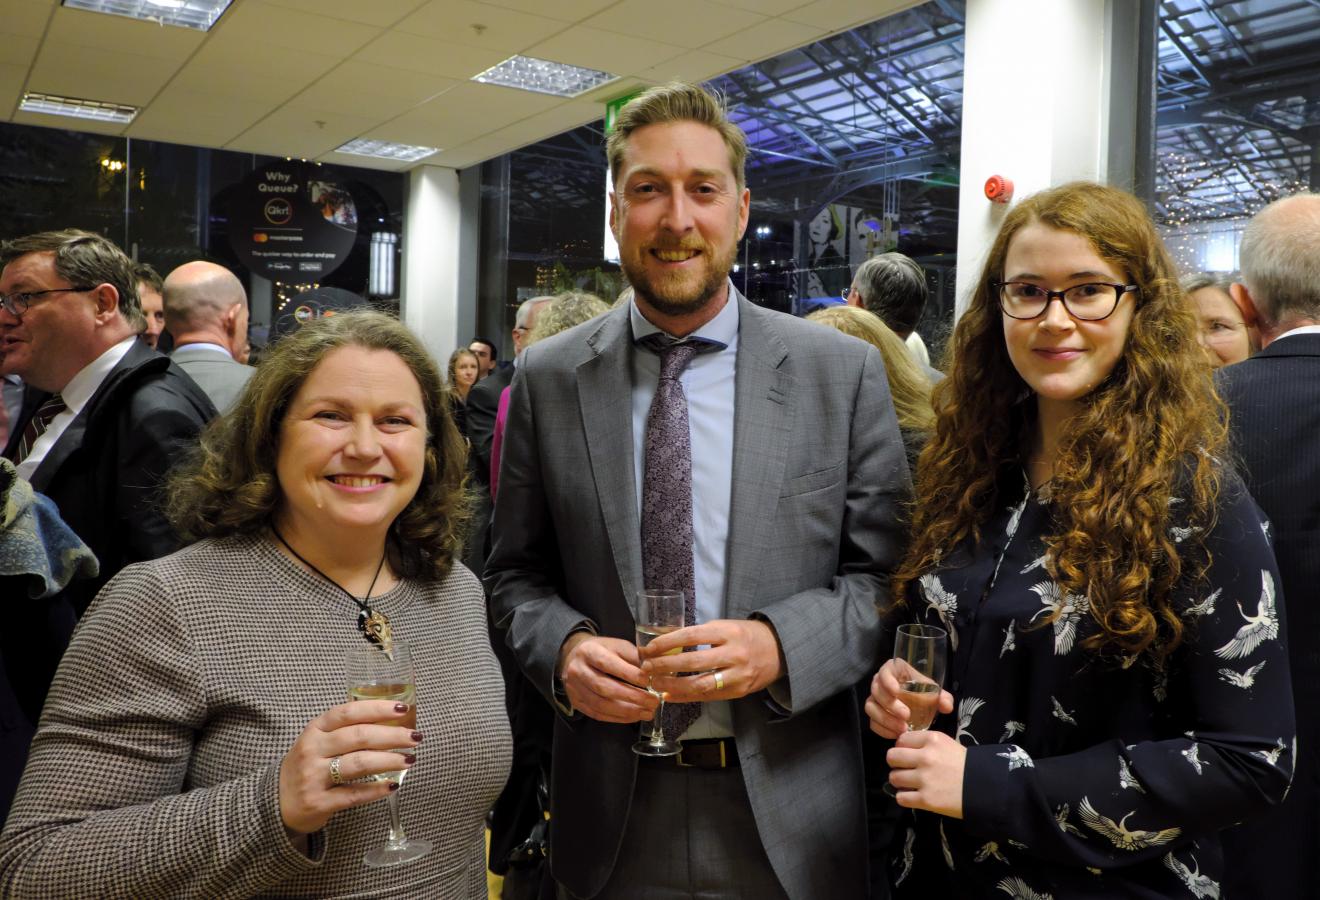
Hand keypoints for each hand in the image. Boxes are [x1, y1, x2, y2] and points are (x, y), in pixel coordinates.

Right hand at [279, 699, 422, 834]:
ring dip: (388, 760)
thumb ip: (346, 729)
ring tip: (409, 760)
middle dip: (391, 735)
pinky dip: (376, 790)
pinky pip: (353, 795)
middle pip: (358, 736)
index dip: (377, 708)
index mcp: (316, 729)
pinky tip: (392, 786)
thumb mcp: (319, 741)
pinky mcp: (318, 802)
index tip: (402, 709)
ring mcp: (313, 777)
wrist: (277, 801)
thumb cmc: (309, 765)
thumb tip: (392, 719)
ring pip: (358, 764)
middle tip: (414, 738)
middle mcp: (313, 750)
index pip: (348, 712)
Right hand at [556, 633, 656, 723]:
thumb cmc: (602, 651)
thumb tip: (653, 669)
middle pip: (604, 687)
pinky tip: (633, 717)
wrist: (576, 657)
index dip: (628, 674)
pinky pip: (598, 714)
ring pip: (600, 705)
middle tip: (652, 701)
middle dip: (631, 697)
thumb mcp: (617, 645)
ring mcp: (574, 688)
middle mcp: (578, 670)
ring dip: (626, 711)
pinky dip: (617, 718)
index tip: (647, 681)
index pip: (608, 664)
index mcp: (589, 651)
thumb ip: (634, 656)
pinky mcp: (576, 702)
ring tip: (647, 712)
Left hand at [640, 619, 782, 701]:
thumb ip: (702, 634)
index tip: (649, 648)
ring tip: (654, 684)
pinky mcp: (739, 691)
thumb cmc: (746, 635)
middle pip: (693, 662)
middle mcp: (734, 654)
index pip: (691, 636)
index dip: (667, 643)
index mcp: (728, 632)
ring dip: (673, 686)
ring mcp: (737, 675)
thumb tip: (668, 643)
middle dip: (665, 666)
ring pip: (699, 684)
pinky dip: (686, 697)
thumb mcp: (726, 626)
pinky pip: (708, 696)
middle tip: (646, 668)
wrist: (779, 650)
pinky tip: (670, 696)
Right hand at [865, 659, 953, 738]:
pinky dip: (883, 729)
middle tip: (906, 715)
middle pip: (876, 691)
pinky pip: (872, 722)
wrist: (918, 705)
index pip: (884, 672)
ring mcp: (875, 699)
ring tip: (902, 728)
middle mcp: (880, 683)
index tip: (897, 691)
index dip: (887, 681)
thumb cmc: (923, 692)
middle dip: (890, 705)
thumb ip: (943, 697)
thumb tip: (946, 706)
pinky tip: (896, 734)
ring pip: (870, 708)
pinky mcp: (874, 715)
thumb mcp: (934, 692)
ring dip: (885, 719)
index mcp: (894, 671)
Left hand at [886, 730, 965, 817]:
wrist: (985, 788)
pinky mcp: (926, 799)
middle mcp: (925, 757)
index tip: (909, 755)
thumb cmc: (965, 765)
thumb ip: (925, 744)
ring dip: (900, 782)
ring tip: (911, 784)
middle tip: (905, 769)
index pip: (900, 740)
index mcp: (931, 740)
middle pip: (891, 757)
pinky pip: (900, 798)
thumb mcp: (946, 744)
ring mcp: (924, 779)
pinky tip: (914, 796)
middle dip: (896, 764)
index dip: (902, 748)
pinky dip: (905, 798)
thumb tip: (902, 747)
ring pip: (893, 778)